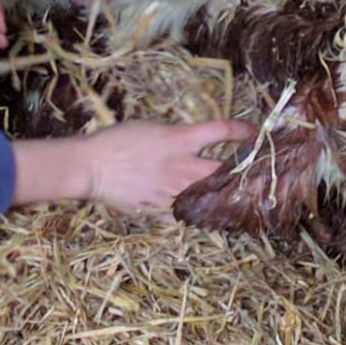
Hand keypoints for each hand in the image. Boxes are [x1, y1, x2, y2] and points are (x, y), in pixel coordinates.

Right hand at [11, 119, 254, 215]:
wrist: (91, 166)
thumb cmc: (117, 140)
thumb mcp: (151, 128)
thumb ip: (176, 136)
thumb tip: (192, 142)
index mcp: (180, 139)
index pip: (222, 131)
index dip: (243, 132)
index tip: (254, 134)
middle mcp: (181, 166)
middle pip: (224, 171)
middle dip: (240, 173)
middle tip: (249, 173)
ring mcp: (172, 191)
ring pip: (206, 197)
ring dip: (216, 195)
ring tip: (226, 196)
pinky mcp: (159, 209)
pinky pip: (182, 215)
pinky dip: (189, 214)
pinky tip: (193, 212)